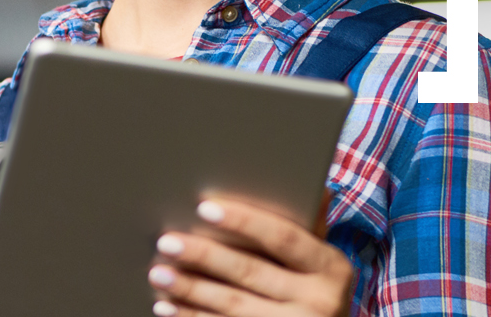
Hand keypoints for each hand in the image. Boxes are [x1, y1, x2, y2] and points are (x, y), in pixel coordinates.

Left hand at [145, 198, 352, 316]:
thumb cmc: (314, 291)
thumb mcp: (320, 262)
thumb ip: (310, 228)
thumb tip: (316, 186)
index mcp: (332, 267)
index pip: (283, 237)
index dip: (244, 221)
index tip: (204, 207)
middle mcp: (321, 300)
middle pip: (251, 271)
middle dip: (204, 254)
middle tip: (167, 241)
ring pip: (234, 305)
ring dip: (191, 288)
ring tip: (158, 273)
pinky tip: (167, 306)